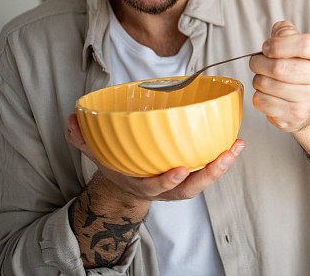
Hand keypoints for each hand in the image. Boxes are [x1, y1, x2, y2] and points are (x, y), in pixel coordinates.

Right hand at [65, 113, 243, 202]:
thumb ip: (83, 138)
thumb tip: (72, 120)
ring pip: (204, 180)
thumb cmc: (117, 164)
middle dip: (207, 175)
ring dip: (222, 165)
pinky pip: (210, 169)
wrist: (127, 182)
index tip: (179, 170)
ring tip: (236, 147)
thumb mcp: (97, 153)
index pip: (154, 188)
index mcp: (141, 184)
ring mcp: (180, 183)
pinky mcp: (193, 173)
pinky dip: (224, 157)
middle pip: (189, 188)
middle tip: (223, 158)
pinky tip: (237, 142)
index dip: (166, 181)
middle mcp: (164, 188)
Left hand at [248, 21, 309, 132]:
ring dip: (258, 79)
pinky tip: (268, 94)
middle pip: (280, 68)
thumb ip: (286, 32)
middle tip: (257, 62)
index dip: (278, 44)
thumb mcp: (298, 43)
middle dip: (259, 63)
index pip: (305, 45)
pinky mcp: (297, 117)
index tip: (267, 47)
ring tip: (263, 78)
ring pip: (268, 85)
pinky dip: (259, 96)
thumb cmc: (301, 67)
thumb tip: (277, 35)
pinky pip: (263, 102)